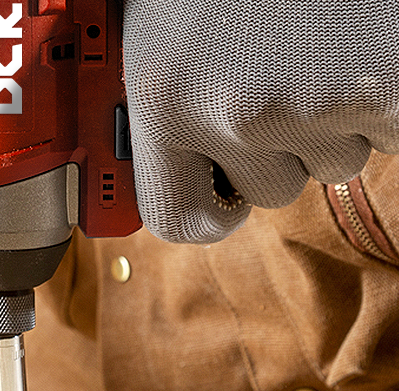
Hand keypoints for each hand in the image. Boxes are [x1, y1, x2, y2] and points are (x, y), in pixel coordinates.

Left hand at [123, 0, 398, 242]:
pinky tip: (359, 46)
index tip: (223, 196)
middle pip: (269, 190)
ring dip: (331, 120)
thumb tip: (190, 171)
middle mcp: (229, 108)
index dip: (208, 211)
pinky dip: (382, 102)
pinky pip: (389, 135)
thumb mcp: (165, 25)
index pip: (176, 218)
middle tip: (280, 71)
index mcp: (161, 93)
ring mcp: (311, 100)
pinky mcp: (388, 88)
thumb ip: (173, 105)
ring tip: (319, 43)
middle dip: (279, 147)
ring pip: (333, 164)